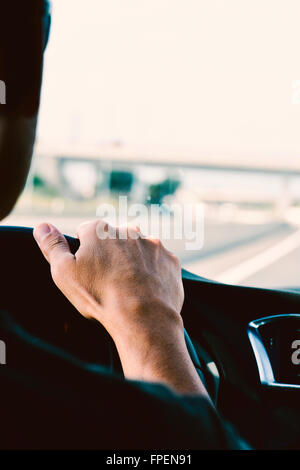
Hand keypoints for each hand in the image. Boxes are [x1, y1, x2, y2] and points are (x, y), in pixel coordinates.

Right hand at [33, 220, 208, 395]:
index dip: (85, 249)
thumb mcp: (64, 273)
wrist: (143, 318)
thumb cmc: (100, 295)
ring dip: (135, 260)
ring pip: (139, 249)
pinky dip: (154, 272)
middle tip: (109, 279)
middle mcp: (129, 230)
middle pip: (115, 238)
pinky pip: (160, 262)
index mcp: (100, 230)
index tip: (87, 269)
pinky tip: (148, 289)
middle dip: (111, 252)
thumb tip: (42, 226)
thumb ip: (52, 246)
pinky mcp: (171, 260)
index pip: (87, 231)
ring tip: (130, 287)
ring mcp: (153, 244)